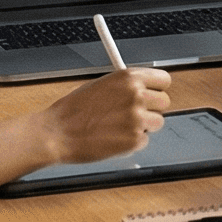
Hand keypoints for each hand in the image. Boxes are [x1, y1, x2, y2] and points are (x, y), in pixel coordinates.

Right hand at [38, 67, 172, 165]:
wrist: (57, 133)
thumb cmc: (72, 111)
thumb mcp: (100, 85)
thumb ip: (124, 86)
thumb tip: (142, 89)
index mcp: (128, 78)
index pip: (164, 79)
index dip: (158, 88)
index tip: (154, 93)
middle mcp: (136, 95)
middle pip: (164, 102)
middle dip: (152, 109)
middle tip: (135, 114)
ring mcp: (137, 119)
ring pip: (157, 123)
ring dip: (143, 126)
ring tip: (119, 127)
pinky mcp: (134, 140)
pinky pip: (144, 141)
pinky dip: (131, 142)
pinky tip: (113, 139)